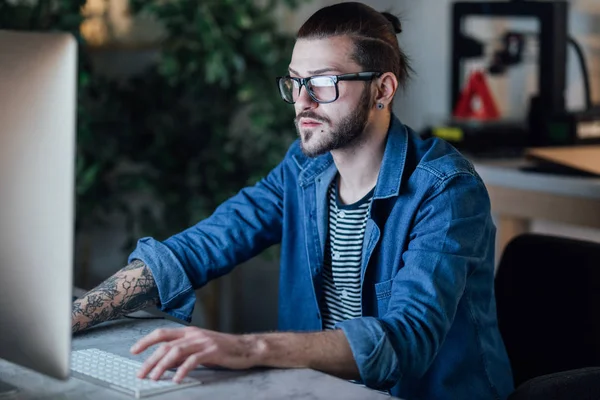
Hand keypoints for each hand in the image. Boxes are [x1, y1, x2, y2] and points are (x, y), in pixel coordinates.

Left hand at [130, 326, 259, 382]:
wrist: (246, 348)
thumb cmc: (222, 349)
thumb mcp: (199, 348)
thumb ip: (183, 352)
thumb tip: (166, 362)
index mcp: (189, 331)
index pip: (162, 333)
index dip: (146, 341)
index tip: (134, 351)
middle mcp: (194, 334)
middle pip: (166, 345)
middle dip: (150, 360)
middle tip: (141, 373)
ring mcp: (203, 342)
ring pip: (176, 351)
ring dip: (162, 366)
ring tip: (154, 378)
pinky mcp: (212, 351)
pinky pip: (193, 360)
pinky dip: (183, 370)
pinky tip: (177, 379)